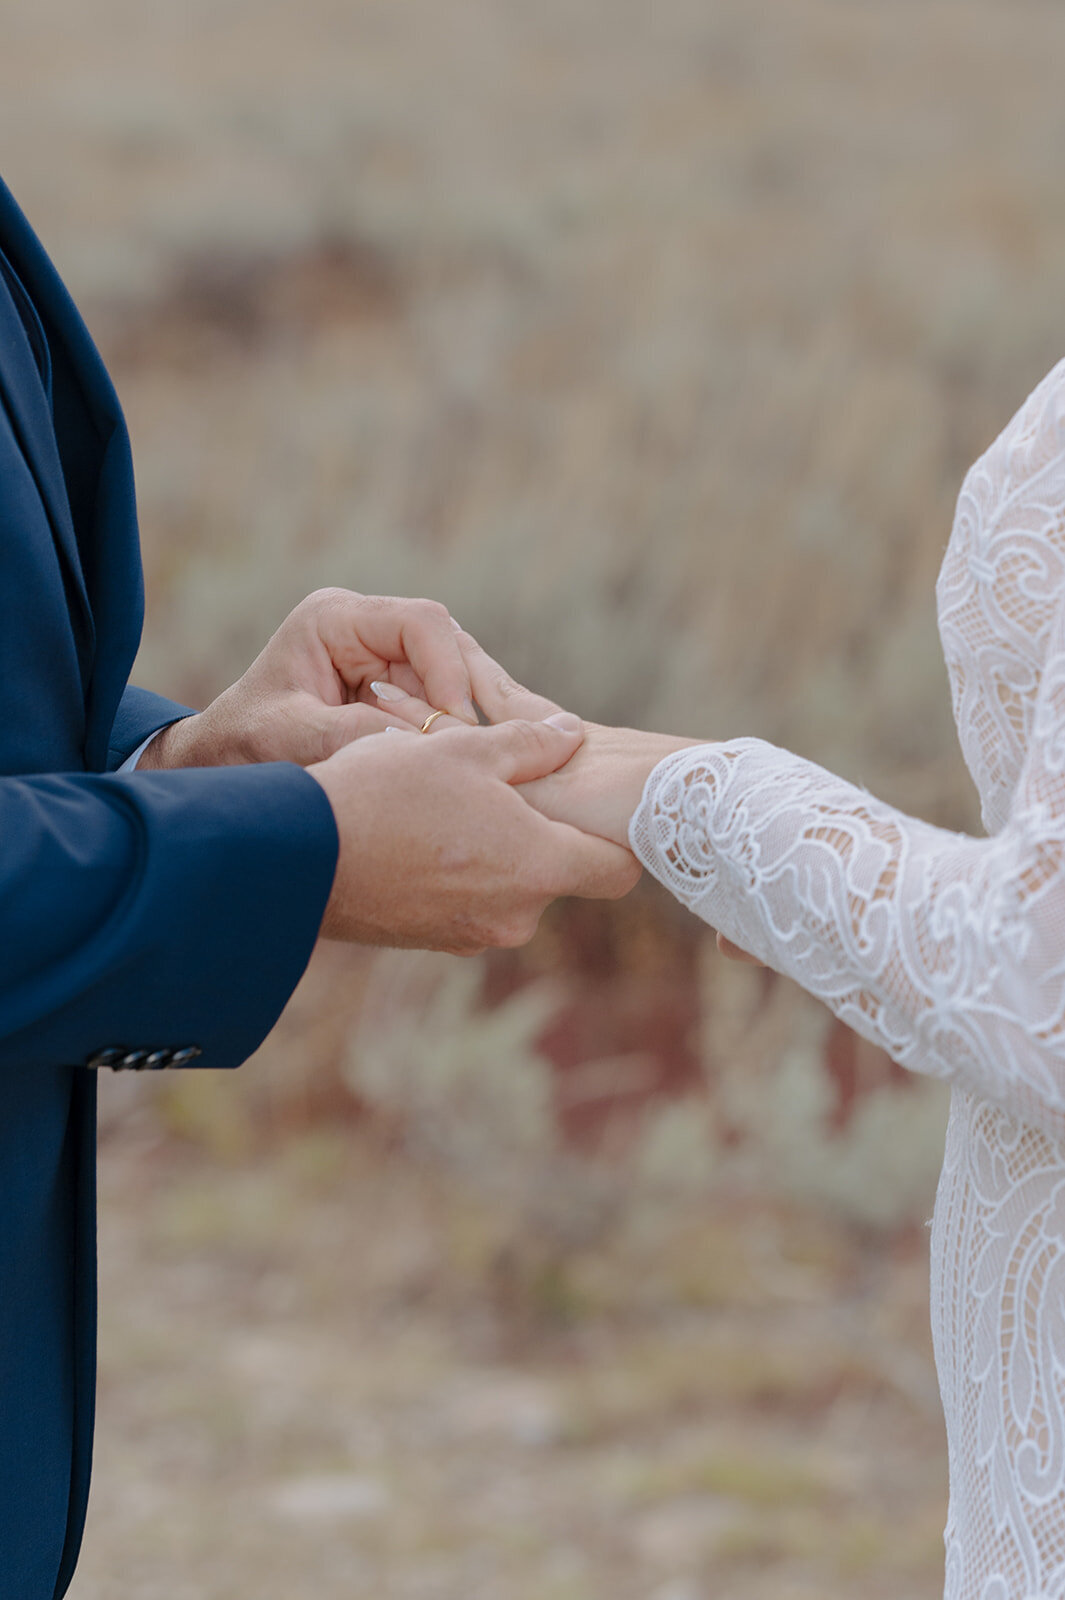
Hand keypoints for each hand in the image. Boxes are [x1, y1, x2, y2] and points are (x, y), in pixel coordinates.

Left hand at [138, 589, 477, 769]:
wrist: (224, 761)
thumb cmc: (244, 744)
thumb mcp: (289, 739)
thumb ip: (349, 735)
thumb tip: (421, 744)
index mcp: (334, 618)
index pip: (419, 623)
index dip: (448, 669)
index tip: (456, 724)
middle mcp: (368, 627)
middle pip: (450, 647)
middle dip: (470, 697)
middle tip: (485, 746)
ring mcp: (388, 657)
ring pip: (459, 676)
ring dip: (470, 718)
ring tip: (478, 759)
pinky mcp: (400, 689)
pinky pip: (448, 705)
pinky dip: (461, 733)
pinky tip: (469, 762)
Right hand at [388, 635, 764, 965]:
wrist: (295, 854)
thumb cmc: (384, 792)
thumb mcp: (463, 748)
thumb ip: (531, 744)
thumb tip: (573, 736)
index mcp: (537, 868)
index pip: (617, 870)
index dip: (618, 838)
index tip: (605, 807)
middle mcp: (513, 916)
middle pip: (558, 874)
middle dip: (542, 833)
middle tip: (505, 784)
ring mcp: (470, 934)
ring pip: (510, 886)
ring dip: (495, 850)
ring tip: (450, 802)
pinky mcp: (431, 941)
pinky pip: (467, 901)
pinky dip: (458, 871)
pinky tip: (419, 832)